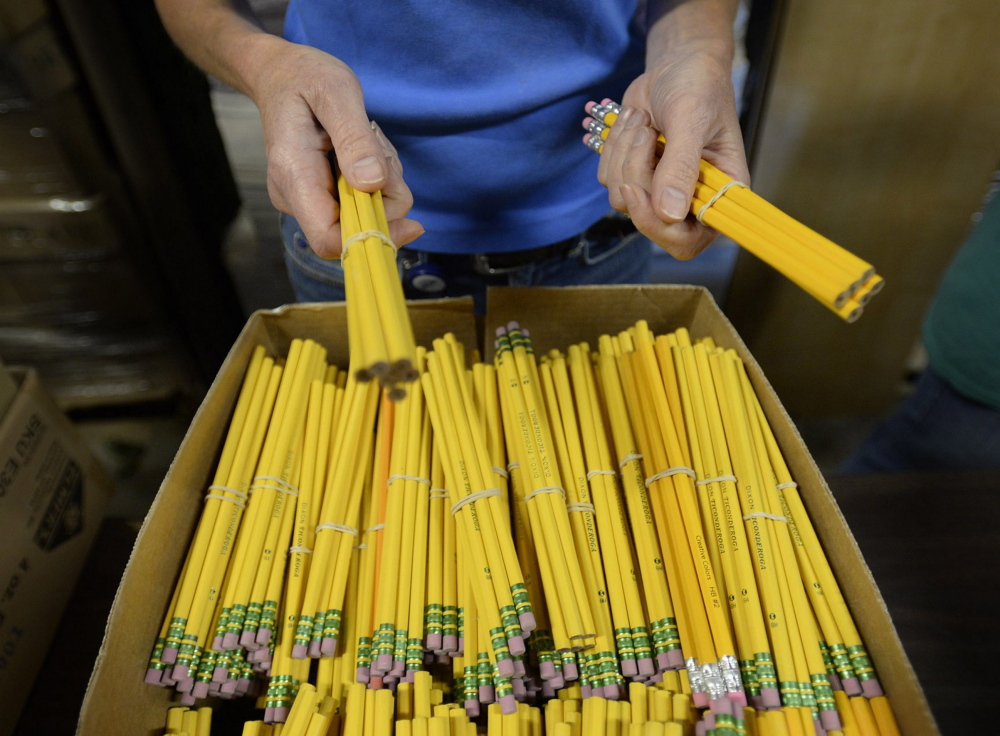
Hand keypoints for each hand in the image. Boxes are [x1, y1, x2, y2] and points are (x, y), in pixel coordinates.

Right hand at [248, 41, 423, 257]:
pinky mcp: (320, 196)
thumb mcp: (335, 93)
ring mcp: (306, 200)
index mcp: (294, 175)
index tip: (410, 219)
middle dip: (384, 195)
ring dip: (383, 182)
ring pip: (365, 214)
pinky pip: (362, 202)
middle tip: (377, 146)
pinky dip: (376, 180)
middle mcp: (295, 198)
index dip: (371, 236)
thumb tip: (372, 184)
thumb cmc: (305, 77)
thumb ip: (354, 139)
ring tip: (367, 139)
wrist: (281, 74)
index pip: (329, 238)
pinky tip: (363, 149)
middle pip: (356, 227)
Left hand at [595, 46, 749, 259]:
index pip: (689, 241)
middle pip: (648, 221)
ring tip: (642, 121)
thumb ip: (681, 166)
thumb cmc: (698, 87)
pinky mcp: (634, 176)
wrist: (677, 65)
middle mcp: (690, 200)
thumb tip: (670, 213)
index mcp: (719, 193)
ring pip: (622, 199)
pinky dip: (613, 148)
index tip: (638, 192)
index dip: (660, 229)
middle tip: (645, 132)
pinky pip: (607, 179)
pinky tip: (631, 122)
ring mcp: (659, 190)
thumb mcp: (691, 120)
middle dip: (636, 175)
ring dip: (623, 155)